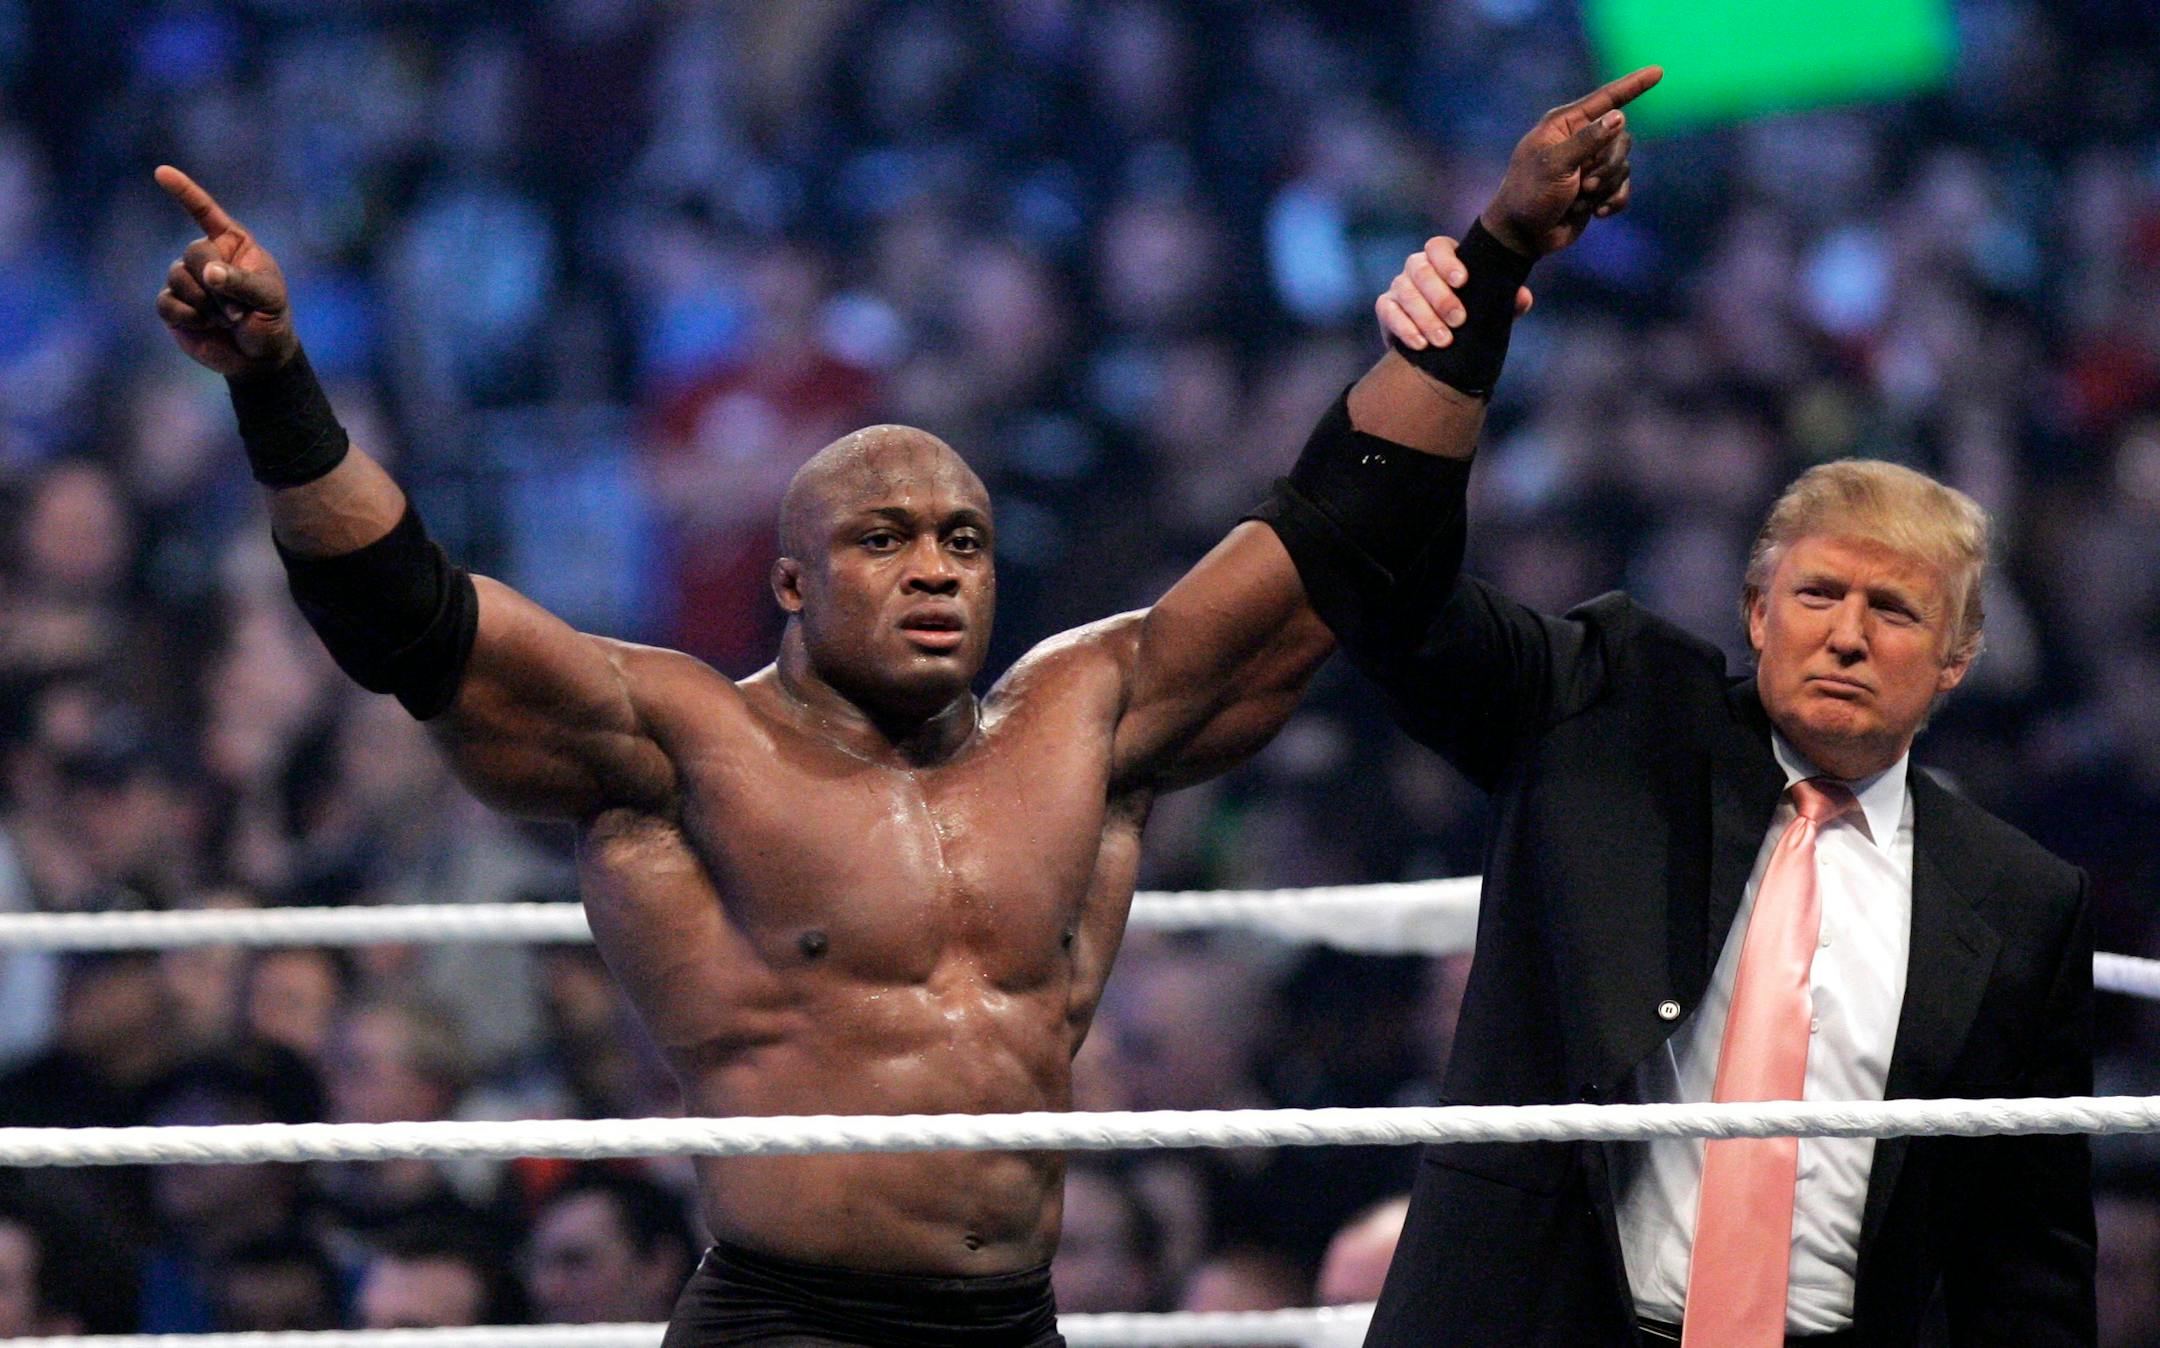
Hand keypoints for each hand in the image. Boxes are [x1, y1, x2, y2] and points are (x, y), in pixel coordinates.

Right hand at [153, 165, 297, 376]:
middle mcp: (207, 256)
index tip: (162, 172)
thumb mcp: (268, 299)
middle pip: (194, 253)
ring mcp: (188, 280)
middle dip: (216, 284)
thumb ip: (241, 282)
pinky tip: (203, 325)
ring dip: (205, 304)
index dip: (184, 192)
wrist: (258, 357)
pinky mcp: (174, 305)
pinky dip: (187, 316)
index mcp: (233, 244)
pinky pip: (167, 303)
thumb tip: (208, 272)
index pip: (204, 212)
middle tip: (238, 311)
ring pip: (178, 278)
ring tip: (226, 319)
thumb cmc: (270, 320)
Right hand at [1377, 235, 1534, 350]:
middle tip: (1458, 320)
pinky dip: (1405, 328)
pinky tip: (1421, 345)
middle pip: (1420, 270)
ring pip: (1405, 292)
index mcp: (1442, 258)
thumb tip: (1522, 297)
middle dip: (1439, 296)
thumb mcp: (1490, 309)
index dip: (1448, 262)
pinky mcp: (1386, 307)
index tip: (1463, 281)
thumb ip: (1507, 301)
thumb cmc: (1471, 318)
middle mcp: (1417, 267)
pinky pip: (1388, 311)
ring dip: (1425, 318)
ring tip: (1444, 340)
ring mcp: (1399, 286)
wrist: (1443, 344)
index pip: (1437, 247)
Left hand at [1480, 66, 1661, 257]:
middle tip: (1585, 186)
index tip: (1658, 71)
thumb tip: (1619, 116)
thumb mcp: (1555, 165)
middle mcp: (1580, 139)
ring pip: (1624, 165)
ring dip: (1605, 187)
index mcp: (1565, 124)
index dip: (1633, 85)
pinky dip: (1614, 201)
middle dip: (1609, 166)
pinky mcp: (1599, 187)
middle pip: (1621, 138)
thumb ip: (1588, 140)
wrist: (1524, 236)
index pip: (1606, 98)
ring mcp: (1590, 163)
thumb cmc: (1530, 195)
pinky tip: (1598, 213)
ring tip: (1580, 201)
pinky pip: (1623, 186)